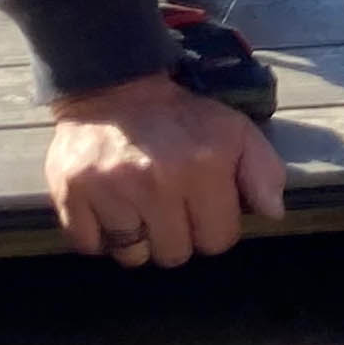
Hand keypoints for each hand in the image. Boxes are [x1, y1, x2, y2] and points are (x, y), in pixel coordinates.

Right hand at [45, 72, 286, 267]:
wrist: (113, 88)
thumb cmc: (180, 118)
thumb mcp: (235, 131)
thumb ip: (263, 171)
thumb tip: (273, 212)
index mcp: (202, 167)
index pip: (217, 240)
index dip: (214, 228)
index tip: (204, 208)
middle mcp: (156, 182)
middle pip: (174, 254)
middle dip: (177, 236)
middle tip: (169, 207)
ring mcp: (110, 190)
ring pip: (132, 256)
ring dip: (138, 239)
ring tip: (139, 207)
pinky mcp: (70, 193)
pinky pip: (90, 246)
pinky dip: (100, 236)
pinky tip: (111, 209)